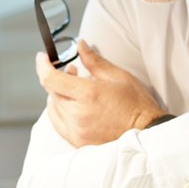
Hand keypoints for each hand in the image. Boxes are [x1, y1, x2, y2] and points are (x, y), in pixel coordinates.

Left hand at [37, 40, 165, 147]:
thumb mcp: (117, 76)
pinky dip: (60, 111)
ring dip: (59, 95)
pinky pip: (58, 123)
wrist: (146, 133)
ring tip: (76, 90)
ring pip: (53, 108)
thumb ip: (94, 61)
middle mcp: (78, 114)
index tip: (42, 58)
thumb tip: (80, 45)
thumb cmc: (136, 104)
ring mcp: (76, 130)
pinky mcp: (77, 141)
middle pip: (52, 92)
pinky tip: (73, 106)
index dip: (42, 65)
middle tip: (72, 71)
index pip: (50, 79)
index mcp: (88, 95)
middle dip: (57, 78)